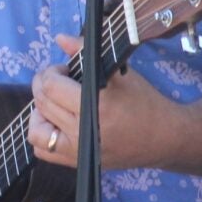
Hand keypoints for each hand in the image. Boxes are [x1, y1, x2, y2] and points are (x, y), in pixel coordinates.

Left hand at [28, 34, 177, 169]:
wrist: (165, 137)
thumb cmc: (143, 102)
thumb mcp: (119, 72)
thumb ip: (85, 52)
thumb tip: (60, 38)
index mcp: (97, 106)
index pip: (51, 86)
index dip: (52, 72)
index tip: (64, 69)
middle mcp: (85, 132)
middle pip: (42, 104)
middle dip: (44, 85)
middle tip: (58, 80)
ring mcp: (80, 151)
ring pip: (36, 130)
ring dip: (39, 111)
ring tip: (55, 102)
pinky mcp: (79, 163)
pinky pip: (43, 151)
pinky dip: (43, 135)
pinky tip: (56, 122)